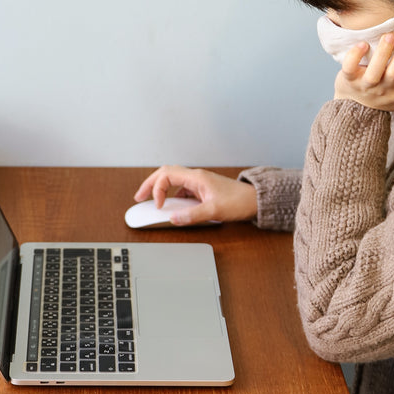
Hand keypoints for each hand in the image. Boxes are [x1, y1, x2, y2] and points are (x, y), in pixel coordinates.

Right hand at [133, 166, 257, 224]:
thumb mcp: (214, 211)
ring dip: (159, 190)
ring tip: (150, 201)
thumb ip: (192, 215)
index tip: (158, 206)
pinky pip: (181, 190)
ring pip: (172, 181)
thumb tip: (172, 218)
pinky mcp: (202, 190)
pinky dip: (171, 197)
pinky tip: (171, 207)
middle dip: (150, 185)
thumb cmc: (239, 202)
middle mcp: (195, 177)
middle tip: (138, 197)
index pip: (167, 175)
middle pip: (165, 174)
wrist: (255, 200)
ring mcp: (198, 183)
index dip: (157, 189)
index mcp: (196, 178)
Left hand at [334, 24, 393, 110]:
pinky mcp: (349, 81)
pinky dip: (354, 56)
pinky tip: (362, 44)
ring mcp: (366, 87)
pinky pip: (350, 69)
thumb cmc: (391, 94)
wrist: (357, 107)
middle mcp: (386, 92)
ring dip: (384, 52)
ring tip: (391, 34)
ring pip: (376, 71)